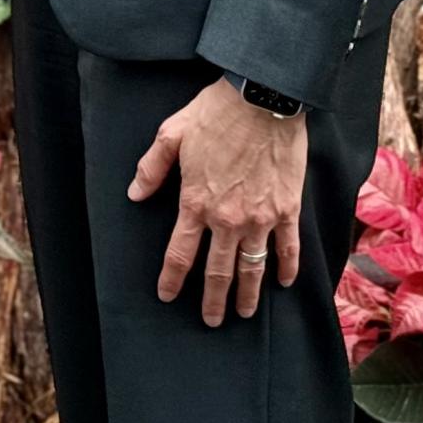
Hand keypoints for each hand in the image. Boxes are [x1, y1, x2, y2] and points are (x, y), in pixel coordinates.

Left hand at [128, 78, 307, 325]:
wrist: (263, 100)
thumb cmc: (215, 113)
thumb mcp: (171, 134)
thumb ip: (152, 168)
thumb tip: (134, 194)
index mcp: (196, 202)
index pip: (180, 253)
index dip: (173, 279)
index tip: (167, 296)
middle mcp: (227, 219)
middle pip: (218, 271)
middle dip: (212, 300)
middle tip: (211, 322)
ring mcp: (260, 218)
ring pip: (252, 268)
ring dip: (248, 295)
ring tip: (244, 314)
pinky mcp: (287, 209)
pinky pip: (287, 248)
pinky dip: (286, 268)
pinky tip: (283, 283)